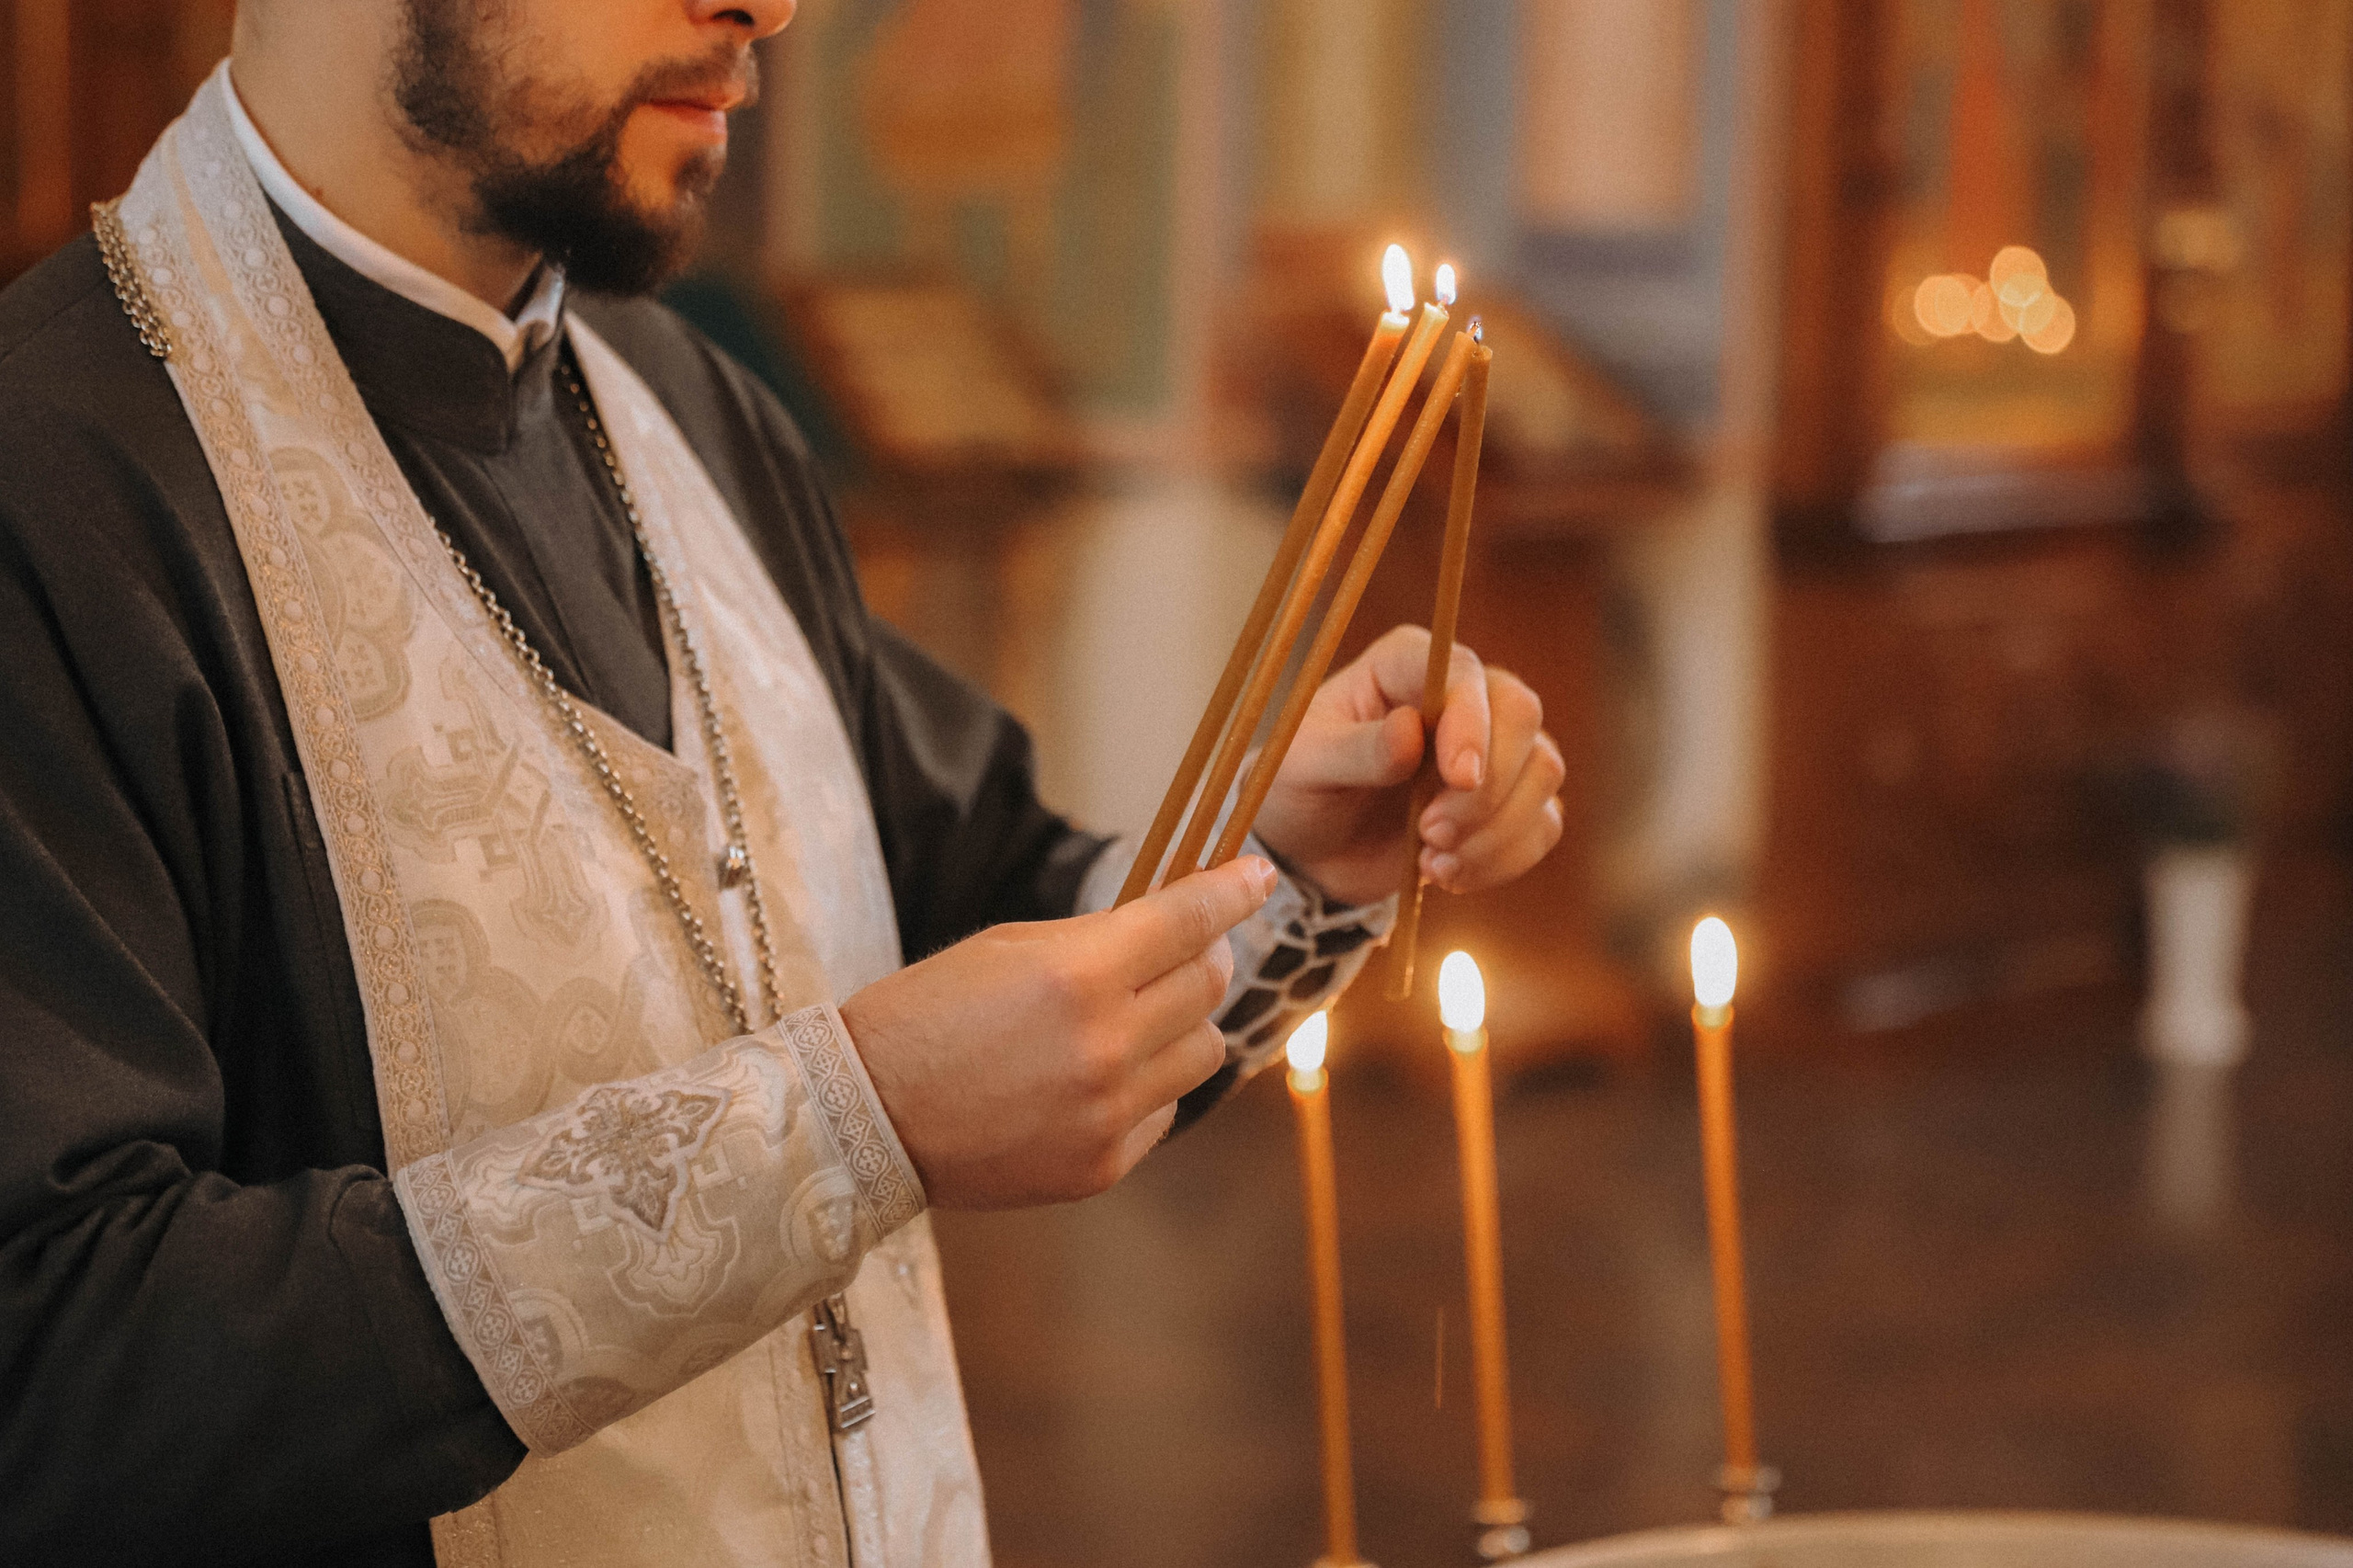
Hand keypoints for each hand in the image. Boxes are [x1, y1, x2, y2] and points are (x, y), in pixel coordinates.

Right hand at [840, 857, 1276, 1208]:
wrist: (866, 1117)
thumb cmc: (928, 1016)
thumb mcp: (1011, 949)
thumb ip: (1100, 941)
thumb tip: (1177, 931)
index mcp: (1077, 976)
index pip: (1187, 922)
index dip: (1232, 893)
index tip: (1258, 878)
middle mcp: (1105, 1046)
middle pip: (1208, 987)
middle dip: (1204, 957)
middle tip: (1184, 950)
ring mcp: (1109, 1113)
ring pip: (1204, 1052)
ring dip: (1181, 1025)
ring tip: (1134, 1020)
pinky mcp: (1103, 1166)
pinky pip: (1165, 1110)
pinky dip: (1147, 1087)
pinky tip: (1096, 1079)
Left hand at [1251, 625, 1563, 906]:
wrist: (1308, 850)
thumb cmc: (1298, 788)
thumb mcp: (1303, 766)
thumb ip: (1354, 749)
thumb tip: (1412, 731)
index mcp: (1405, 665)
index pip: (1465, 673)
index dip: (1473, 721)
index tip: (1459, 775)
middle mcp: (1461, 696)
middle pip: (1522, 715)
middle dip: (1488, 786)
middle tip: (1431, 833)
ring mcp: (1493, 749)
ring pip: (1543, 771)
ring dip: (1496, 829)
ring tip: (1432, 861)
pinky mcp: (1507, 803)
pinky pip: (1543, 824)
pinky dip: (1503, 858)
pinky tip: (1448, 874)